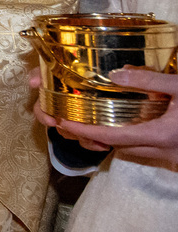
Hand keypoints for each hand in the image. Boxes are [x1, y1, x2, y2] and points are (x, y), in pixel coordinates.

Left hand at [52, 68, 177, 162]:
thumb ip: (149, 80)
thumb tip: (115, 75)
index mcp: (160, 135)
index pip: (111, 137)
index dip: (85, 131)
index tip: (63, 122)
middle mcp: (161, 151)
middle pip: (115, 146)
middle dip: (91, 136)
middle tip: (71, 119)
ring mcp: (168, 157)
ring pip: (128, 150)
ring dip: (109, 139)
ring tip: (89, 122)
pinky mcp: (172, 156)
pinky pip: (142, 150)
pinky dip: (127, 140)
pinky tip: (121, 125)